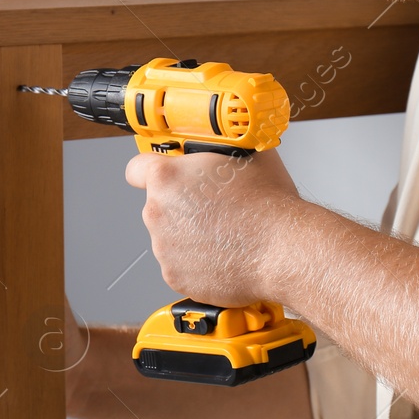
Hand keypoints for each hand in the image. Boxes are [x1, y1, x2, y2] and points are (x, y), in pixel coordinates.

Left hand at [123, 149, 301, 306]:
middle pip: (159, 205)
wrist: (282, 250)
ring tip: (223, 233)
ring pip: (170, 237)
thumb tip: (221, 143)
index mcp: (167, 178)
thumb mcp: (244, 156)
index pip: (136, 169)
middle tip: (212, 207)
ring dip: (189, 235)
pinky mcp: (175, 276)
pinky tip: (222, 254)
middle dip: (181, 206)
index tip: (161, 176)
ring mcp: (164, 248)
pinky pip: (180, 265)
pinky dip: (197, 262)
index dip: (151, 170)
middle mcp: (158, 213)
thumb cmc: (267, 205)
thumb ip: (217, 149)